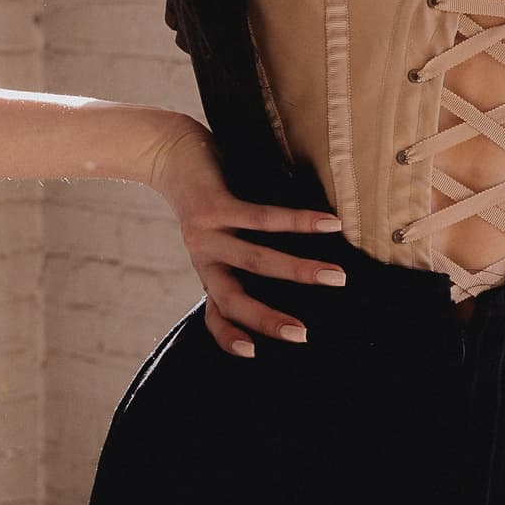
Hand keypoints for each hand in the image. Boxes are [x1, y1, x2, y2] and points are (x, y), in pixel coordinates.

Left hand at [148, 115, 348, 357]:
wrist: (168, 149)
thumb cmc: (207, 191)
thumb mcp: (222, 230)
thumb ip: (247, 248)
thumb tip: (305, 264)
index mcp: (209, 269)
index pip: (215, 314)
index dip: (229, 337)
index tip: (255, 355)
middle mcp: (204, 257)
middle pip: (233, 298)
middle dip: (268, 318)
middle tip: (304, 334)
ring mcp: (207, 232)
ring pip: (255, 260)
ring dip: (298, 270)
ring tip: (336, 277)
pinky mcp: (215, 205)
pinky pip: (262, 218)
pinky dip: (298, 222)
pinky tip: (329, 223)